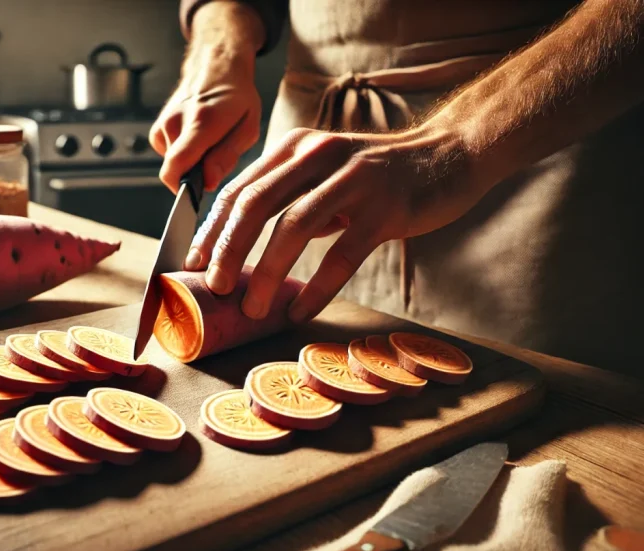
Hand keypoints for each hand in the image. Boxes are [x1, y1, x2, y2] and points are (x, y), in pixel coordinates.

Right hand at [151, 3, 264, 192]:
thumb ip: (226, 157)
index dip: (182, 190)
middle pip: (176, 170)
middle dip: (195, 175)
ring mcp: (163, 124)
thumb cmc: (237, 97)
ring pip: (173, 164)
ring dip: (191, 163)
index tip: (196, 195)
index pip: (175, 167)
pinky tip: (196, 139)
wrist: (216, 67)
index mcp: (201, 123)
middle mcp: (176, 122)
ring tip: (209, 143)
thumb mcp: (247, 128)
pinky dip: (183, 154)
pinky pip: (168, 155)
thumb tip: (207, 183)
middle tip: (216, 158)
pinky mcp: (158, 128)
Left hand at [186, 125, 482, 322]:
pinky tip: (300, 310)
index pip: (239, 189)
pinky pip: (342, 254)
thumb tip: (240, 243)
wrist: (450, 155)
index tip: (193, 265)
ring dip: (266, 271)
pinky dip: (316, 286)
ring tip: (252, 307)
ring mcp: (353, 179)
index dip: (212, 229)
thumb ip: (288, 196)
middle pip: (256, 204)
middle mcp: (318, 156)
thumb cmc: (378, 173)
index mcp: (295, 147)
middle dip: (228, 250)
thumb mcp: (325, 171)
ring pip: (294, 226)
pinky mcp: (385, 208)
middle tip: (215, 289)